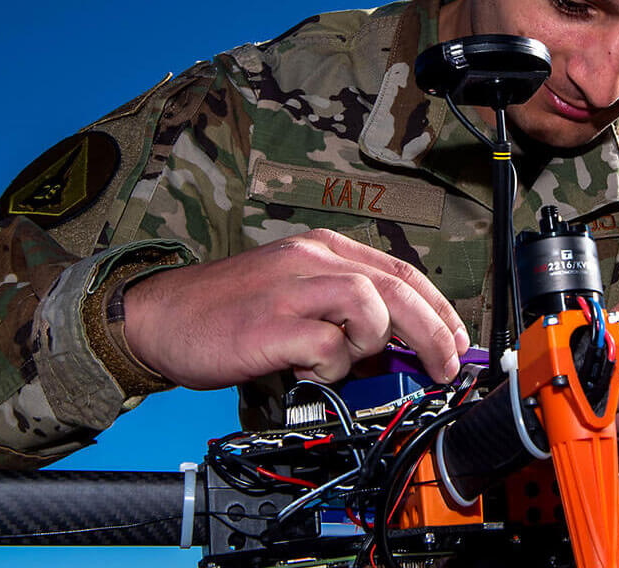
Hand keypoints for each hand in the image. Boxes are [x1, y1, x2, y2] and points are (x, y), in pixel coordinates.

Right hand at [122, 229, 470, 387]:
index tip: (457, 340)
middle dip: (434, 332)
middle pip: (397, 288)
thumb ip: (344, 310)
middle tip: (444, 367)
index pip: (402, 272)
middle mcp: (311, 259)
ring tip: (342, 360)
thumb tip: (399, 347)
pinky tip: (307, 370)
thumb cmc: (230, 312)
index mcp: (323, 249)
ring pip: (369, 306)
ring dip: (370, 343)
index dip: (440, 309)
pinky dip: (330, 367)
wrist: (161, 317)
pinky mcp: (270, 324)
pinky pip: (327, 346)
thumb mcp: (296, 295)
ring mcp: (290, 288)